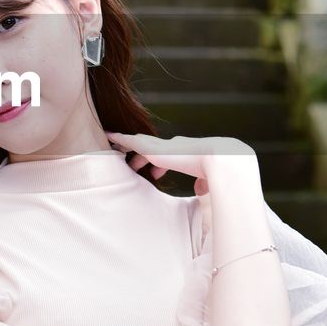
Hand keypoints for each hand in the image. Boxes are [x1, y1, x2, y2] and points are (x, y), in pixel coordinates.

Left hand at [104, 131, 256, 195]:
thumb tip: (200, 189)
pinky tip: (108, 136)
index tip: (156, 173)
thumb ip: (203, 184)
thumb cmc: (218, 173)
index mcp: (185, 152)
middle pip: (152, 147)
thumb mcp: (209, 180)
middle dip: (142, 154)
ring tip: (114, 149)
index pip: (168, 156)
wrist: (218, 160)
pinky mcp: (151, 148)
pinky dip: (118, 138)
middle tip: (132, 162)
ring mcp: (162, 146)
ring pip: (138, 142)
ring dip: (127, 145)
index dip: (160, 164)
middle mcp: (172, 145)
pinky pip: (128, 141)